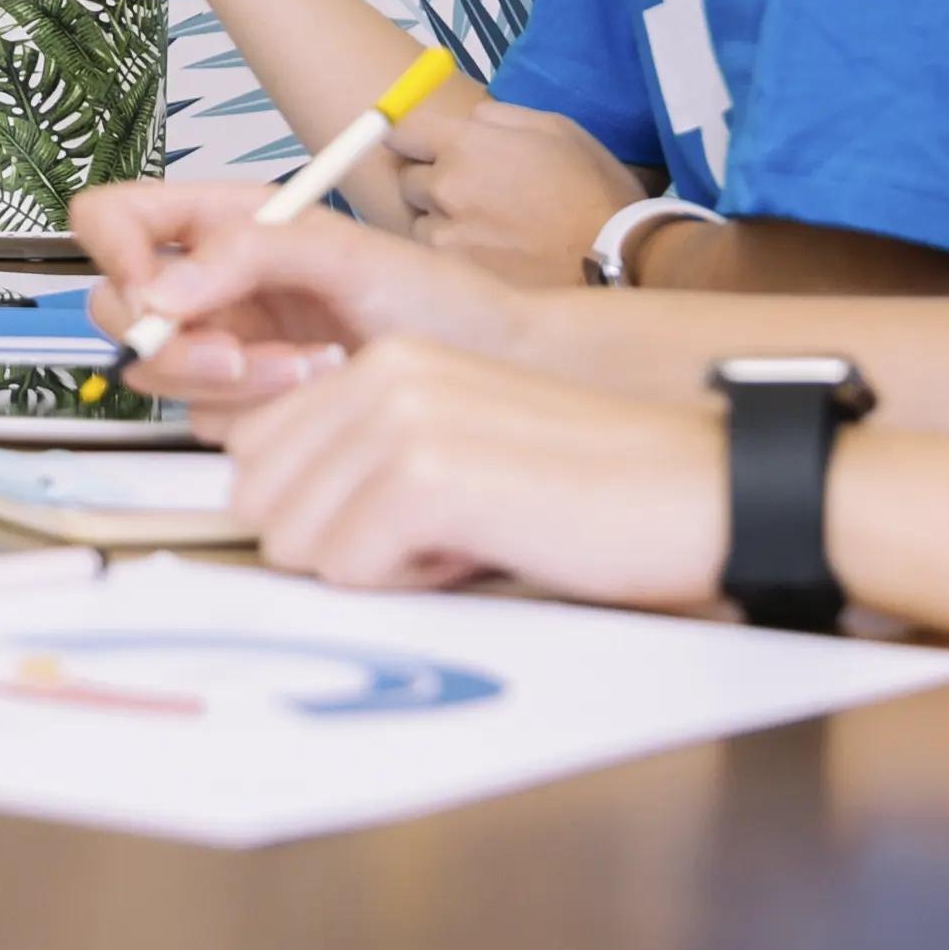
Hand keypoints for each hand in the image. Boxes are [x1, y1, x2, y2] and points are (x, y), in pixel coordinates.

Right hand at [70, 174, 537, 403]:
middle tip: (242, 357)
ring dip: (236, 381)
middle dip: (178, 342)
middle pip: (120, 309)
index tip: (152, 295)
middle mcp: (215, 280)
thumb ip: (247, 252)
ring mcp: (228, 343)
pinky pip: (206, 419)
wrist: (494, 371)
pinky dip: (258, 414)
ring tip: (318, 365)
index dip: (112, 252)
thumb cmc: (441, 299)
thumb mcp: (346, 252)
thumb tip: (159, 290)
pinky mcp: (249, 403)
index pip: (114, 219)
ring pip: (162, 374)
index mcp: (226, 220)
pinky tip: (320, 390)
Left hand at [223, 339, 730, 603]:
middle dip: (334, 545)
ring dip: (378, 569)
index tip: (392, 524)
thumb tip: (272, 524)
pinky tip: (484, 550)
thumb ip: (361, 468)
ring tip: (467, 537)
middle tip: (436, 534)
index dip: (314, 516)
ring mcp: (399, 418)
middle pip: (258, 501)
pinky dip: (412, 586)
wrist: (695, 491)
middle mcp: (380, 374)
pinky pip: (349, 570)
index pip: (254, 455)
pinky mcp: (426, 475)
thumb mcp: (455, 454)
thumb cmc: (583, 491)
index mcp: (382, 363)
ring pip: (296, 541)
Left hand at [390, 93, 648, 284]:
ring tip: (490, 232)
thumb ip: (497, 118)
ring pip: (422, 223)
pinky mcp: (454, 277)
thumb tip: (462, 121)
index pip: (399, 132)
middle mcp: (445, 188)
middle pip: (408, 180)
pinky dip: (457, 257)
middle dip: (432, 183)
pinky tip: (494, 259)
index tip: (425, 149)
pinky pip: (439, 260)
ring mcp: (445, 237)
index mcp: (466, 145)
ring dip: (443, 223)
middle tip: (473, 195)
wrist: (618, 257)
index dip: (412, 139)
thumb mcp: (555, 129)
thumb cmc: (592, 187)